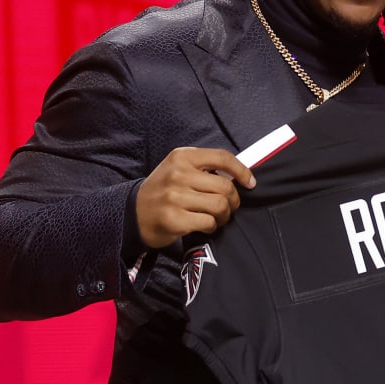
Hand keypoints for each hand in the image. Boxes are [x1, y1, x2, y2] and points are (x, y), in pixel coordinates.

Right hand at [135, 147, 254, 248]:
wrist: (134, 213)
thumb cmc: (163, 191)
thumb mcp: (178, 168)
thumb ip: (204, 167)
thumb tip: (238, 176)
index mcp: (182, 156)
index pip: (222, 157)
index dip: (242, 171)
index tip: (250, 183)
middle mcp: (178, 174)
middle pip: (225, 187)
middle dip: (233, 201)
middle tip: (227, 207)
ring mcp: (174, 197)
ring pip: (220, 206)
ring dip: (224, 216)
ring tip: (217, 217)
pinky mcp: (174, 219)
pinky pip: (209, 222)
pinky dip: (212, 227)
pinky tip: (205, 226)